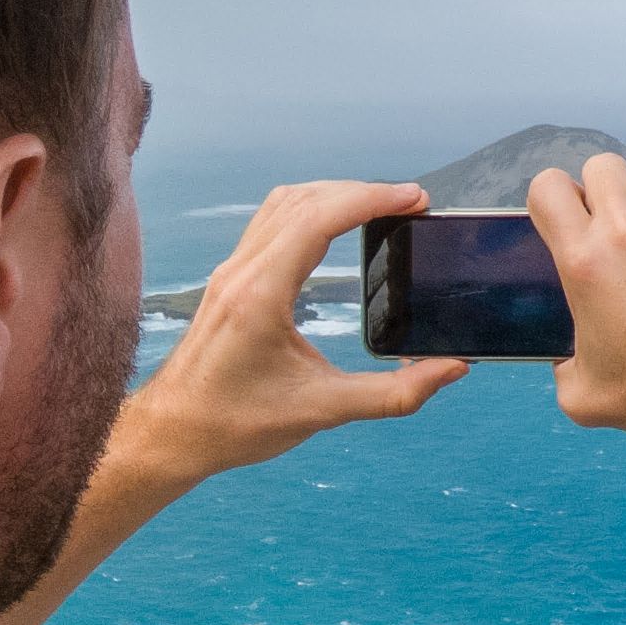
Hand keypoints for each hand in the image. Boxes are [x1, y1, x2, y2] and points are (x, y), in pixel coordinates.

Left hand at [116, 180, 466, 484]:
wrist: (173, 433)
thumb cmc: (236, 424)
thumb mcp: (323, 411)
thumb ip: (394, 393)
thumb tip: (452, 369)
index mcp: (261, 295)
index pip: (319, 219)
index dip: (371, 199)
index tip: (414, 198)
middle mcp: (241, 272)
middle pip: (305, 200)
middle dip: (361, 191)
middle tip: (410, 201)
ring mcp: (231, 271)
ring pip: (284, 203)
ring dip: (334, 194)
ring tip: (380, 205)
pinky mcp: (229, 279)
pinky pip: (271, 221)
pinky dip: (310, 209)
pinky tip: (335, 224)